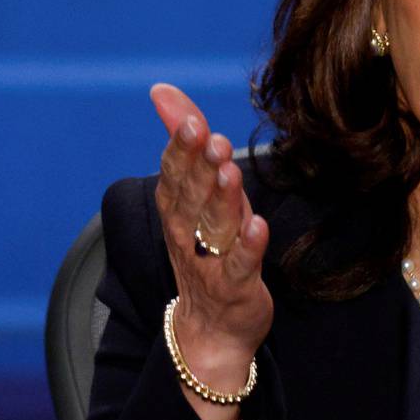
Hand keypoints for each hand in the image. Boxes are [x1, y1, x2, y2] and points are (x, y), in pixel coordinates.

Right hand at [150, 83, 272, 417]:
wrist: (211, 329)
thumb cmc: (206, 249)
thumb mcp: (195, 194)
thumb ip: (184, 142)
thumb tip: (162, 91)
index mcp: (178, 209)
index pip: (174, 175)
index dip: (181, 150)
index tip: (191, 122)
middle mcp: (190, 233)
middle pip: (192, 196)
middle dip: (199, 166)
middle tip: (210, 138)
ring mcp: (212, 261)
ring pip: (214, 226)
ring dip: (222, 199)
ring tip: (230, 173)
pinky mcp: (238, 286)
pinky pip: (242, 265)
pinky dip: (249, 246)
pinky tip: (257, 225)